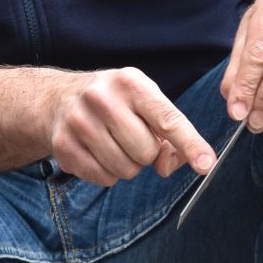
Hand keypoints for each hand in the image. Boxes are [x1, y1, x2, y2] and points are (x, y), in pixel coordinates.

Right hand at [39, 67, 215, 185]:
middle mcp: (102, 98)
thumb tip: (167, 167)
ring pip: (126, 169)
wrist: (57, 100)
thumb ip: (169, 134)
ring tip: (112, 143)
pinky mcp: (63, 146)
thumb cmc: (114, 103)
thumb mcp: (144, 104)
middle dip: (145, 152)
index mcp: (130, 83)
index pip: (168, 119)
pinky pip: (104, 179)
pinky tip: (96, 152)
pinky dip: (107, 173)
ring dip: (127, 165)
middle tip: (130, 137)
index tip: (206, 165)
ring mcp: (79, 122)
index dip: (190, 144)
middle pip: (147, 152)